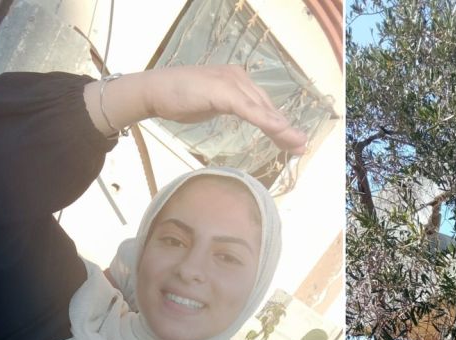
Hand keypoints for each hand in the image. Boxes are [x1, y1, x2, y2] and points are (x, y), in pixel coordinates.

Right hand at [84, 65, 307, 153]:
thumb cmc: (178, 98)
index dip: (278, 123)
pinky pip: (248, 109)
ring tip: (296, 143)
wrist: (154, 91)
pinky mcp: (223, 91)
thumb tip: (245, 115)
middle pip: (266, 107)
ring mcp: (231, 82)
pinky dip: (265, 120)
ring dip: (281, 127)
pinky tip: (278, 130)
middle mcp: (238, 77)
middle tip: (301, 147)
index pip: (262, 105)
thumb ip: (229, 107)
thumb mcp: (211, 105)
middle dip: (285, 129)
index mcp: (236, 80)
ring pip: (262, 108)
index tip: (292, 141)